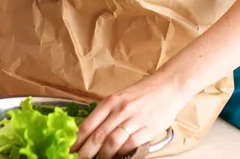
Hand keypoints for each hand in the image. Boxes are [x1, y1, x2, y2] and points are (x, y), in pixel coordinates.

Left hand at [70, 73, 190, 158]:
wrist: (169, 86)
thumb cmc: (144, 92)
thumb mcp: (120, 97)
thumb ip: (107, 112)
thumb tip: (91, 129)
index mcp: (110, 101)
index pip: (88, 124)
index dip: (77, 139)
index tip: (70, 148)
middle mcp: (120, 110)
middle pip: (98, 136)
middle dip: (86, 151)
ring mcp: (134, 120)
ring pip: (112, 143)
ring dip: (103, 155)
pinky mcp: (148, 130)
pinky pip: (130, 145)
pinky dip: (121, 153)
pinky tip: (116, 157)